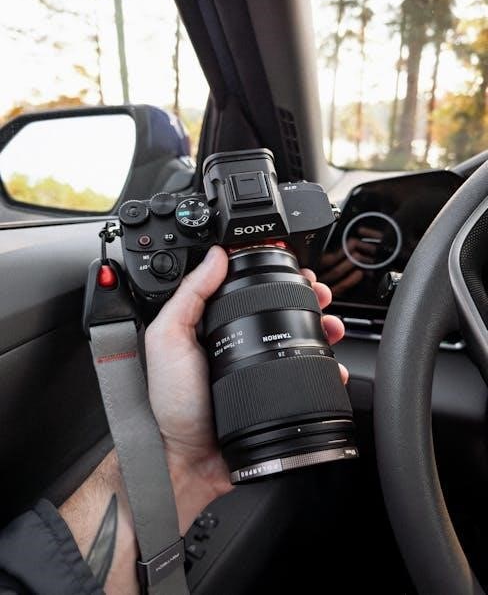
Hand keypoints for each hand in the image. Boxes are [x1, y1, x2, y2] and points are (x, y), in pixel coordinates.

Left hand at [145, 246, 347, 532]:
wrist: (189, 460)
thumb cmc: (173, 403)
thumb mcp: (168, 339)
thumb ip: (189, 295)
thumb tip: (214, 256)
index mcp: (212, 326)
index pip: (245, 290)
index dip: (270, 275)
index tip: (290, 267)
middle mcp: (237, 344)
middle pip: (279, 311)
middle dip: (305, 299)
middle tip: (319, 294)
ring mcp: (258, 369)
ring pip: (298, 339)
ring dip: (321, 327)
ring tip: (332, 325)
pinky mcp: (274, 393)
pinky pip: (305, 375)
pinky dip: (325, 367)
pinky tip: (332, 363)